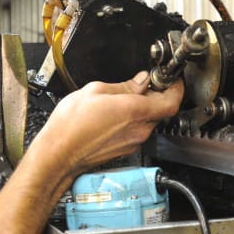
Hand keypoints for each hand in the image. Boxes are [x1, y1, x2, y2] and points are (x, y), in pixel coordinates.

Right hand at [32, 71, 183, 178]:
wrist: (58, 153)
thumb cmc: (70, 126)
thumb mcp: (95, 91)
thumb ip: (123, 85)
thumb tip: (140, 81)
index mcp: (134, 111)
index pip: (171, 101)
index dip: (176, 88)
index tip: (171, 79)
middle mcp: (138, 130)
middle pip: (161, 110)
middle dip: (156, 95)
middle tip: (146, 83)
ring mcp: (133, 142)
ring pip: (148, 120)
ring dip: (143, 107)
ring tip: (123, 97)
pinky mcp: (125, 148)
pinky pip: (137, 130)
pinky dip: (132, 119)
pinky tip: (115, 113)